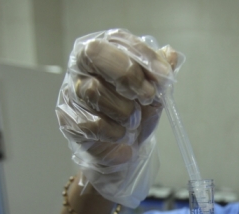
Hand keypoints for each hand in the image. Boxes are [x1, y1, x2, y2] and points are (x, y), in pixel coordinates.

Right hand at [56, 29, 180, 166]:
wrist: (125, 147)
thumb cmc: (137, 112)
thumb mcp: (155, 92)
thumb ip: (161, 73)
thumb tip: (170, 55)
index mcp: (106, 49)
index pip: (119, 40)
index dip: (143, 56)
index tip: (164, 76)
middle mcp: (82, 65)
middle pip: (96, 54)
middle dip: (127, 75)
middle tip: (147, 96)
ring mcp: (71, 90)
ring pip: (94, 90)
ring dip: (124, 110)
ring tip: (134, 121)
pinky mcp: (67, 117)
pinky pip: (91, 122)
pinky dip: (114, 131)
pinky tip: (122, 134)